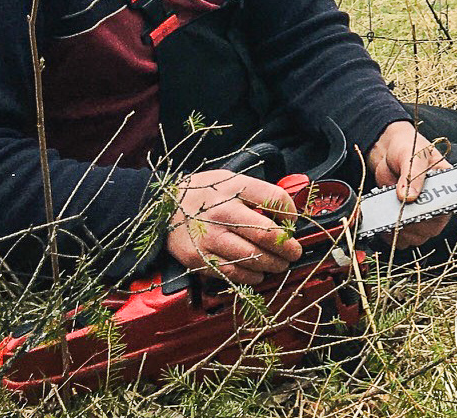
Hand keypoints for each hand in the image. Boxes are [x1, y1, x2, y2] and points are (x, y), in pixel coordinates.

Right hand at [166, 168, 303, 285]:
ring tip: (279, 264)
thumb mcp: (230, 180)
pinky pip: (232, 273)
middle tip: (294, 252)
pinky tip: (257, 273)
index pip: (275, 199)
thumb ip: (256, 194)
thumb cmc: (203, 194)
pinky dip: (251, 276)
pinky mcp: (198, 258)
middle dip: (287, 247)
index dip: (291, 213)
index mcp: (233, 188)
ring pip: (252, 258)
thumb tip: (286, 213)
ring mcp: (209, 237)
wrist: (162, 207)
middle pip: (267, 234)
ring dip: (272, 265)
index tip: (292, 223)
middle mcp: (222, 213)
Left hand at [366, 120, 452, 248]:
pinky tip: (383, 225)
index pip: (445, 209)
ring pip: (417, 237)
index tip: (415, 210)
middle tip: (398, 213)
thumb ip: (413, 175)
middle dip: (413, 225)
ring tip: (388, 217)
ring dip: (401, 232)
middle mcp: (435, 203)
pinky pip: (402, 239)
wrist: (389, 152)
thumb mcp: (413, 156)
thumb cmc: (407, 148)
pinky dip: (391, 236)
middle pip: (432, 228)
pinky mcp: (404, 220)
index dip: (432, 215)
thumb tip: (408, 197)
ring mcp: (420, 214)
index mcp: (445, 186)